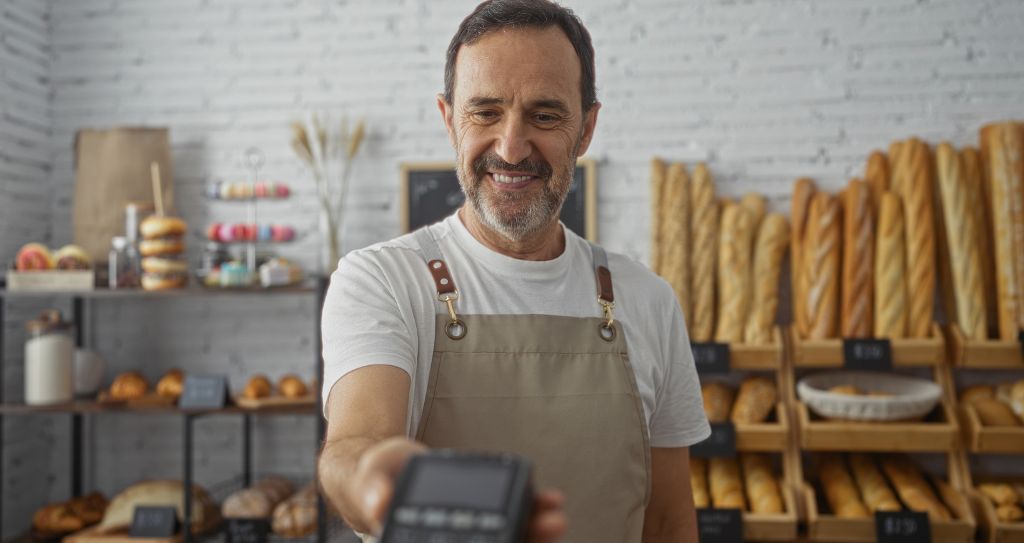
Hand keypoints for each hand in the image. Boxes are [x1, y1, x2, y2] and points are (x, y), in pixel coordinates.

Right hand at [349, 437, 566, 540]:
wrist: (383, 469)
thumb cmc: (374, 477)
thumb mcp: (369, 476)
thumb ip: (372, 490)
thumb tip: (381, 505)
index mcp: (421, 539)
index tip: (510, 541)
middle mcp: (451, 538)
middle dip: (523, 539)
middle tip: (551, 526)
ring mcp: (468, 532)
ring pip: (505, 538)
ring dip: (534, 531)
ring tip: (556, 516)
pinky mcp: (480, 514)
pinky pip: (508, 516)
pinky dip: (530, 511)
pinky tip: (550, 501)